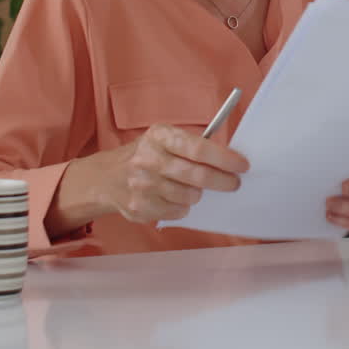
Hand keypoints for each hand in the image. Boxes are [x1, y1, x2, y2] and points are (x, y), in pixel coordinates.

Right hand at [106, 123, 249, 223]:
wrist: (106, 177)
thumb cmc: (147, 155)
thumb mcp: (164, 139)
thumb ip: (192, 146)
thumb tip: (229, 159)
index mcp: (158, 136)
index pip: (198, 148)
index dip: (224, 159)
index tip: (242, 165)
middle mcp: (147, 159)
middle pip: (197, 176)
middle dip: (222, 181)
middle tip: (233, 183)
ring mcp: (141, 185)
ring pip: (189, 196)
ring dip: (197, 194)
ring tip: (192, 187)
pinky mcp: (139, 207)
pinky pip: (177, 212)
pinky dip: (182, 207)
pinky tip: (174, 197)